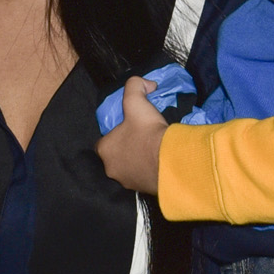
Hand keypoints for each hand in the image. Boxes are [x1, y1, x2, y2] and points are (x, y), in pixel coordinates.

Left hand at [97, 78, 166, 193]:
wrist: (170, 161)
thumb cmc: (148, 132)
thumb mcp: (136, 102)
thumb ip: (134, 86)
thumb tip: (145, 83)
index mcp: (104, 150)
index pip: (105, 139)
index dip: (117, 132)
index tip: (131, 127)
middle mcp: (111, 169)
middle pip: (117, 154)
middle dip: (128, 147)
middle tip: (145, 138)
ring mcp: (127, 182)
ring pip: (130, 167)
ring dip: (139, 159)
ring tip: (154, 149)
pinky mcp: (142, 190)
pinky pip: (143, 177)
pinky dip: (149, 170)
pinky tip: (160, 161)